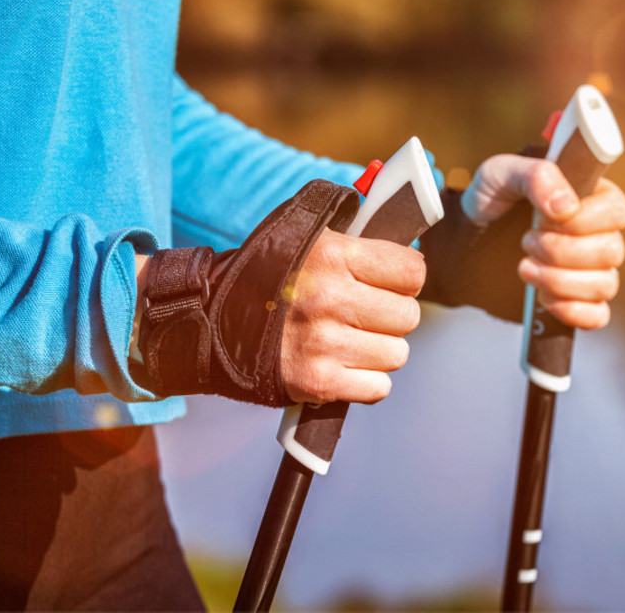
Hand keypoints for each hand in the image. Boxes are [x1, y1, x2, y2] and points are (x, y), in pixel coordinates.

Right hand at [281, 228, 425, 404]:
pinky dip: (365, 380)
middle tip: (364, 314)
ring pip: (396, 354)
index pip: (411, 272)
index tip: (390, 283)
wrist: (213, 320)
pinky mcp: (318, 382)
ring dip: (379, 349)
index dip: (404, 279)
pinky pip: (378, 387)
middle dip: (391, 316)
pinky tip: (343, 363)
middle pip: (408, 316)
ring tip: (349, 338)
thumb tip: (409, 253)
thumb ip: (355, 239)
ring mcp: (324, 343)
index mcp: (332, 256)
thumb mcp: (304, 236)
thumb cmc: (266, 276)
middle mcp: (330, 298)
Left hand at [462, 154, 624, 329]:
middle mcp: (598, 234)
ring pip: (604, 285)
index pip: (617, 211)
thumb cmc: (488, 198)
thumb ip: (536, 176)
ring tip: (523, 268)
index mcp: (591, 197)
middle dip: (561, 251)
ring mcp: (589, 270)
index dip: (581, 220)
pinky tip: (542, 299)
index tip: (540, 218)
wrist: (463, 238)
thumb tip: (566, 207)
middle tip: (525, 241)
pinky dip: (571, 311)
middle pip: (611, 251)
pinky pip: (597, 316)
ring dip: (559, 280)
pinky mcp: (575, 299)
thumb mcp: (501, 173)